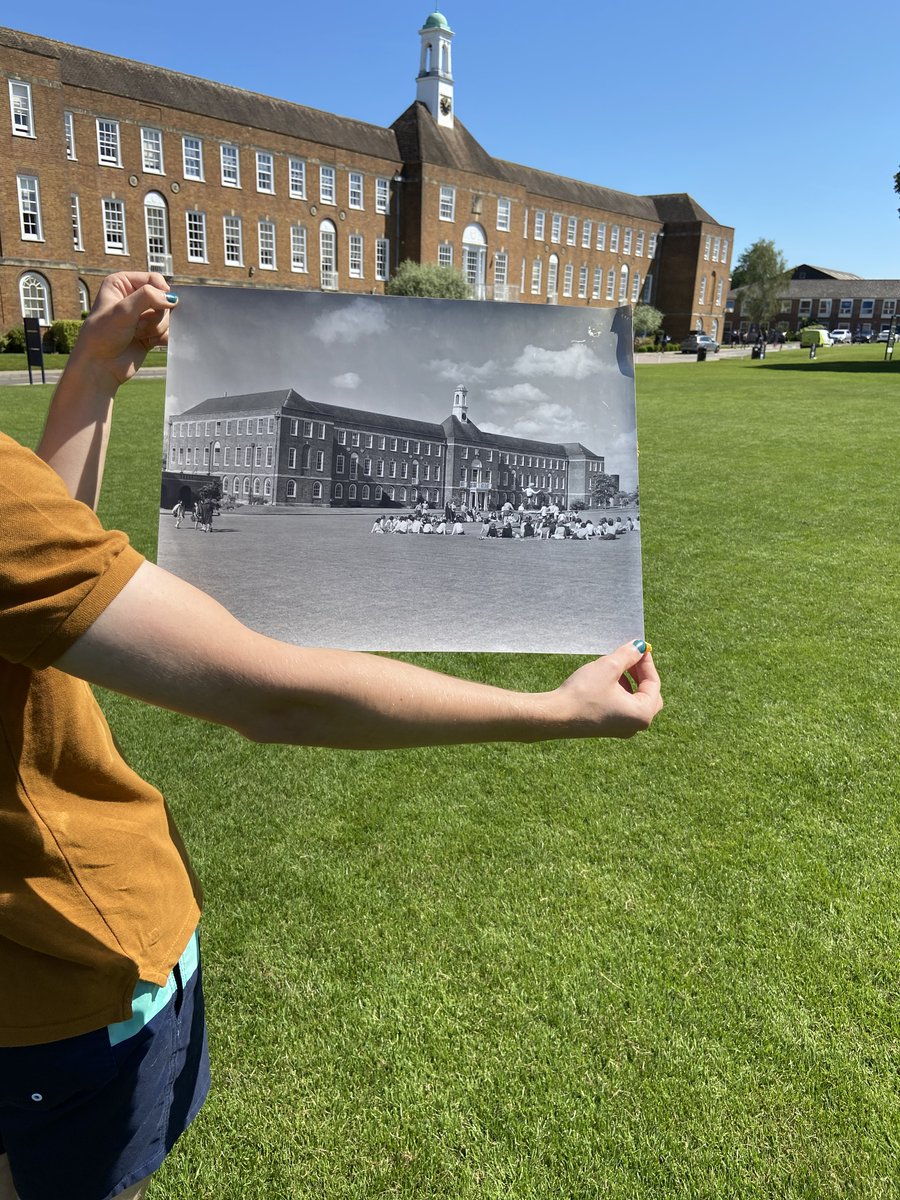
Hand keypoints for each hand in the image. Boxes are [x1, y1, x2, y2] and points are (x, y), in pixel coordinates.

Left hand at [72, 271, 176, 386]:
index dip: (160, 291)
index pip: (154, 279)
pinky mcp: (149, 333)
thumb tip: (173, 298)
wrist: (100, 366)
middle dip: (154, 314)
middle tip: (136, 325)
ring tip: (136, 334)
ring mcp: (142, 316)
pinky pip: (168, 331)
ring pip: (167, 316)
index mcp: (121, 284)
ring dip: (155, 327)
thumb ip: (149, 297)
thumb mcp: (124, 310)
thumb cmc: (103, 335)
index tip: (160, 303)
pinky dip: (161, 337)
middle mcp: (132, 298)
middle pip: (163, 299)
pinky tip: (147, 342)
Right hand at [553, 640, 662, 737]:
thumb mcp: (608, 667)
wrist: (555, 715)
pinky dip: (620, 692)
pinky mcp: (607, 727)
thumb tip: (639, 646)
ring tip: (616, 666)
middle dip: (641, 675)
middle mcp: (635, 726)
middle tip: (632, 658)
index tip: (639, 647)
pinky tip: (606, 681)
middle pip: (649, 695)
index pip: (654, 683)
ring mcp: (621, 729)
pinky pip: (622, 708)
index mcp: (642, 714)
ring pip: (635, 701)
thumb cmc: (583, 693)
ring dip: (630, 682)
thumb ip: (628, 655)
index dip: (647, 663)